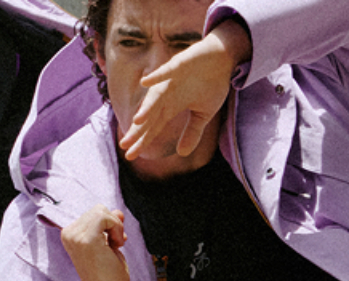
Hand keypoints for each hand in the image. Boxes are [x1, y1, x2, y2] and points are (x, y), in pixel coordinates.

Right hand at [60, 205, 131, 280]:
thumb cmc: (108, 275)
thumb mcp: (107, 243)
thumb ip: (108, 225)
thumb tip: (117, 211)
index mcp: (69, 235)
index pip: (92, 213)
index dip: (108, 223)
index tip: (113, 240)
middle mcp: (68, 234)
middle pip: (98, 209)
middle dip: (113, 224)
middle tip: (114, 244)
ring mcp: (75, 236)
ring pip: (102, 211)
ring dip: (115, 227)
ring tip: (114, 246)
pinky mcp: (85, 239)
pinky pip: (106, 218)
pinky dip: (117, 229)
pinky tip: (115, 245)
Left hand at [118, 19, 249, 160]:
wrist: (223, 57)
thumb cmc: (211, 84)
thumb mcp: (204, 113)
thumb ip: (192, 132)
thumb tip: (182, 154)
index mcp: (170, 107)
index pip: (153, 127)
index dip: (142, 140)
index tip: (130, 155)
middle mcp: (166, 95)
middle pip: (149, 115)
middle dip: (137, 130)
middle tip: (124, 144)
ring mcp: (170, 80)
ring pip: (155, 95)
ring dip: (147, 107)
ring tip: (137, 121)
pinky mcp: (179, 64)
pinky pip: (166, 71)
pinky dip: (157, 76)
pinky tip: (145, 82)